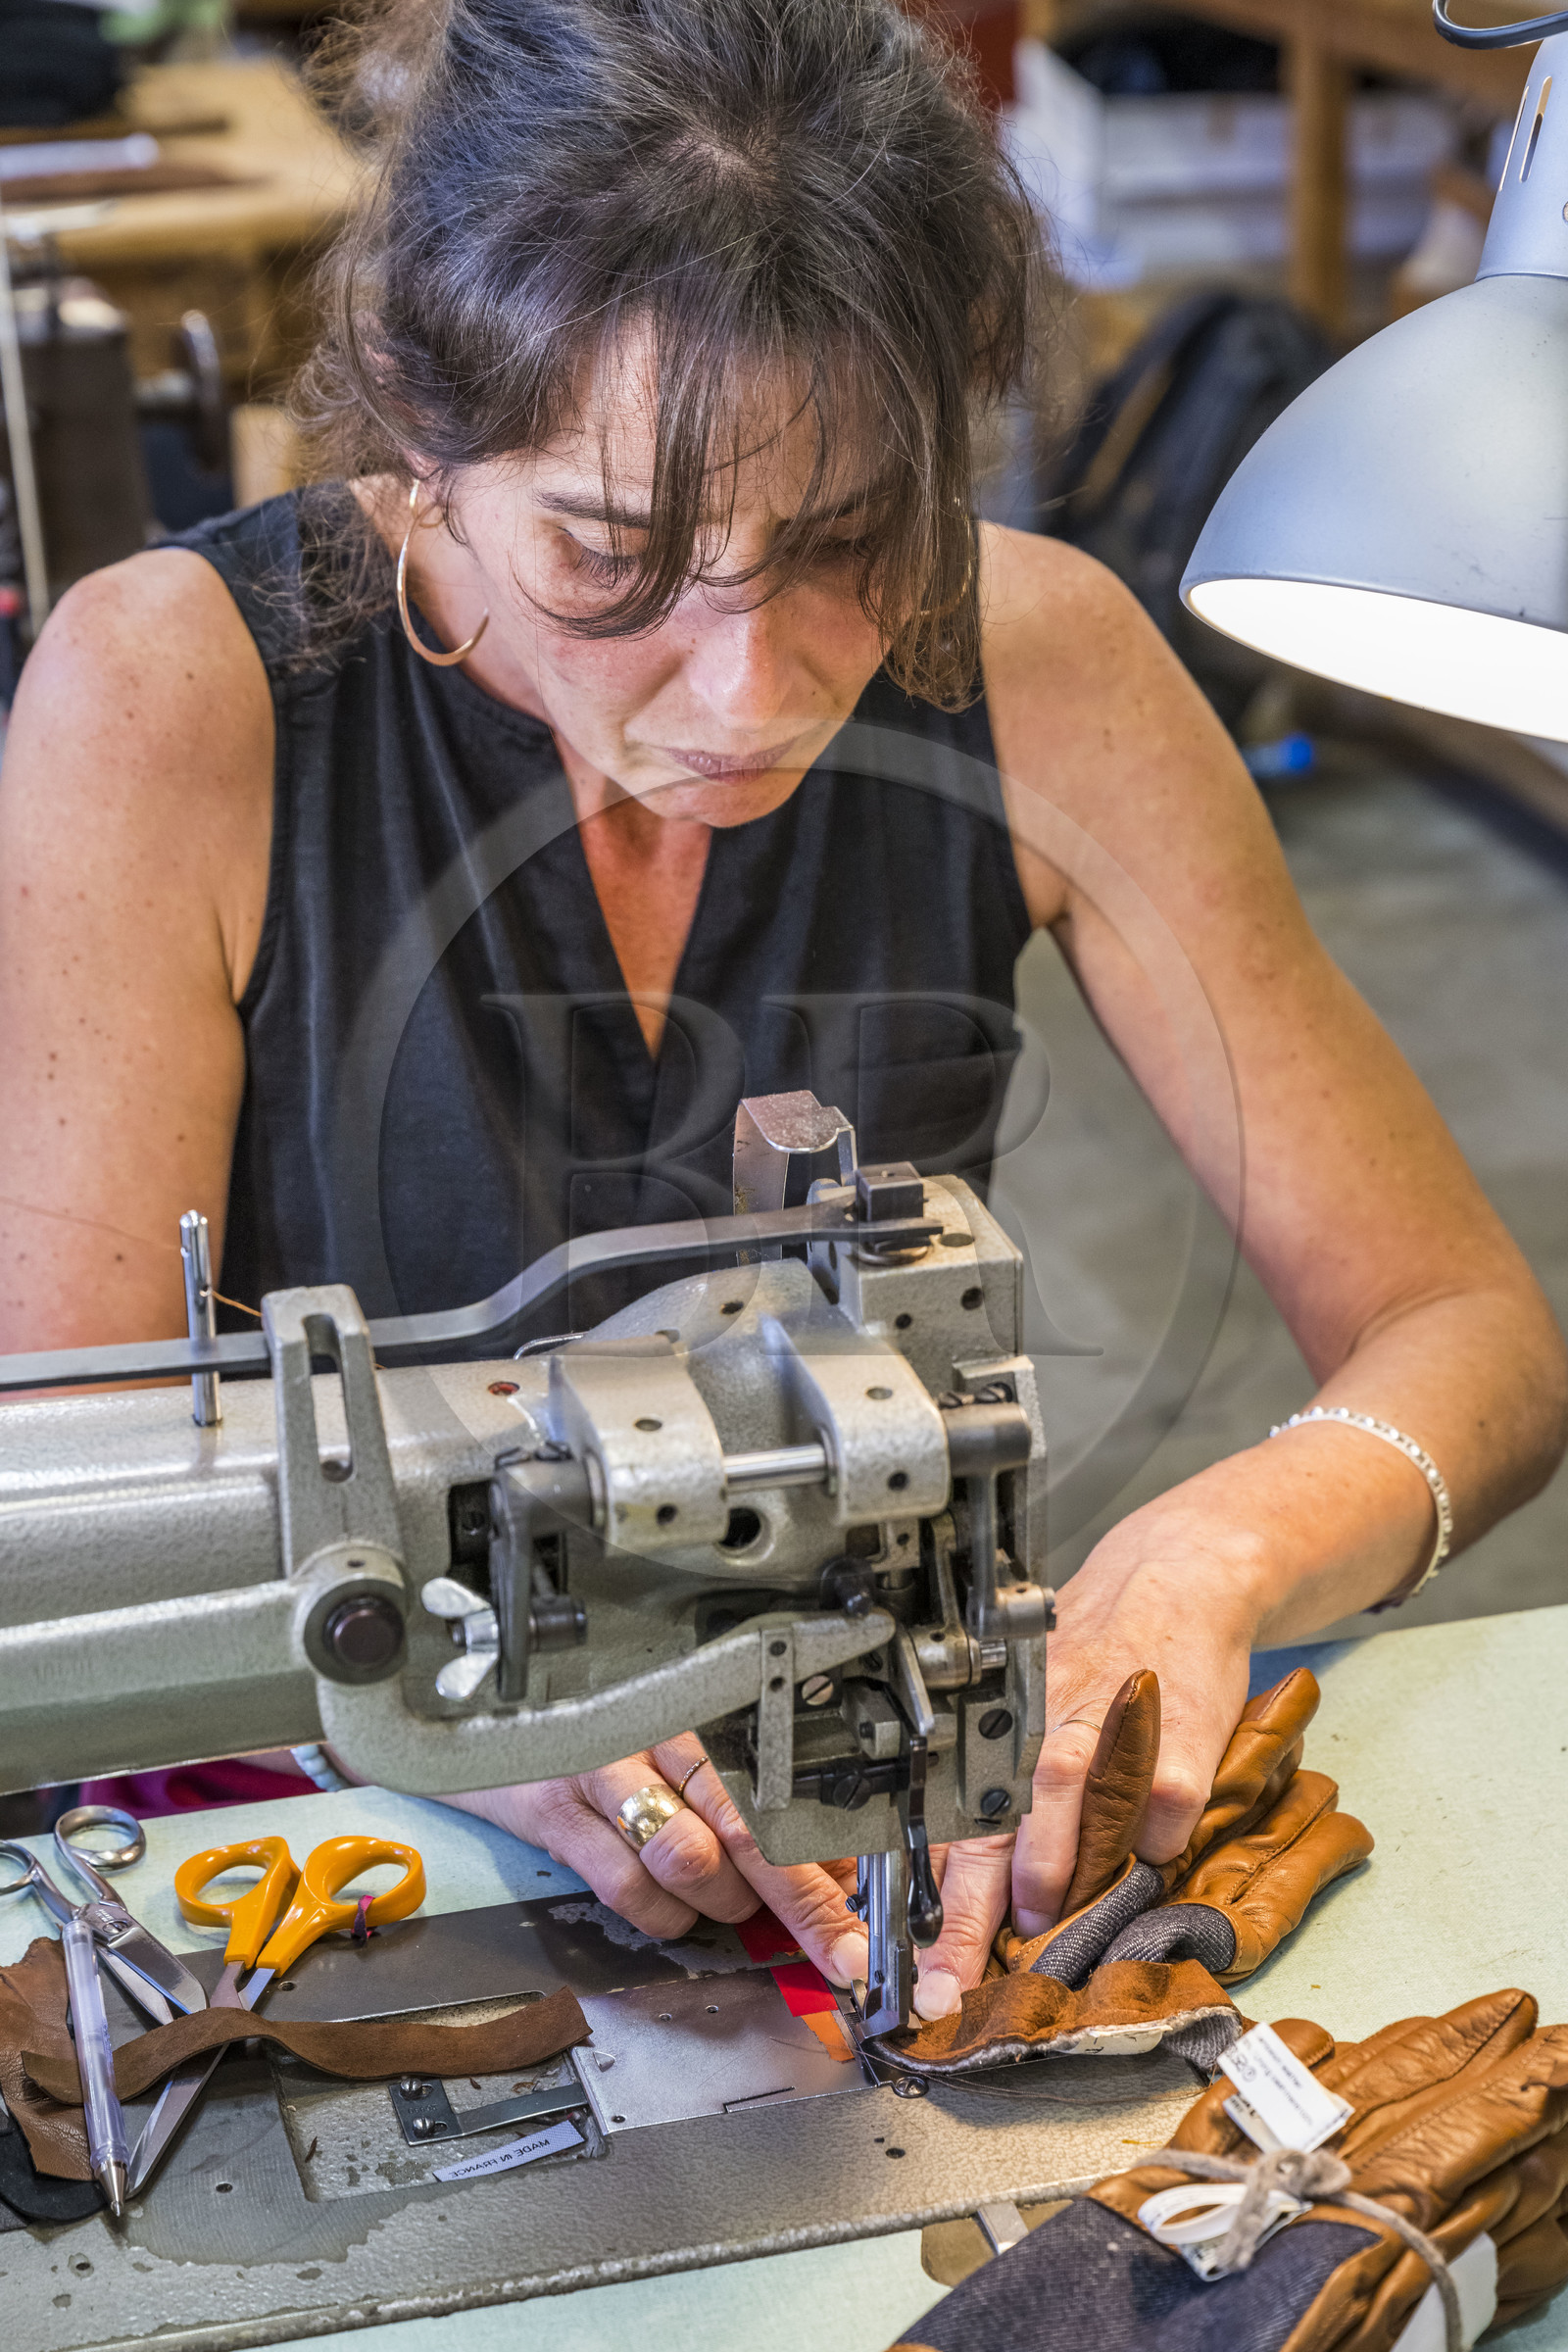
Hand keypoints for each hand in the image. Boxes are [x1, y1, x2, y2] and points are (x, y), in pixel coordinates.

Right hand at [442, 1737, 871, 1985]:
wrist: (484, 1704)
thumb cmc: (600, 1721)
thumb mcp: (679, 1743)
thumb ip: (748, 1797)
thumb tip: (830, 1864)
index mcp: (701, 1705)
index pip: (786, 1784)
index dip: (831, 1856)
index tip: (862, 1915)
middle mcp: (656, 1730)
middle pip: (752, 1823)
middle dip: (804, 1900)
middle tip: (837, 1947)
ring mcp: (604, 1769)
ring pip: (692, 1857)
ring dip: (723, 1901)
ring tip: (728, 1901)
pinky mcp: (557, 1813)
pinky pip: (627, 1887)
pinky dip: (664, 1916)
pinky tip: (672, 1908)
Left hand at [906, 1542, 1257, 2018]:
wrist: (1176, 1581)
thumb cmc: (1096, 1654)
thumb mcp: (1033, 1709)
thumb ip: (1005, 1790)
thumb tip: (965, 1888)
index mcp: (1001, 1728)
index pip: (951, 1824)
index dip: (932, 1900)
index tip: (921, 1967)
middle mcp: (1042, 1724)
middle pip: (991, 1824)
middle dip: (968, 1914)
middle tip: (954, 1981)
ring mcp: (1108, 1727)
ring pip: (1061, 1798)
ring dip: (1046, 1869)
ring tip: (1039, 1924)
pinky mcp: (1178, 1731)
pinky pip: (1162, 1805)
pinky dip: (1159, 1843)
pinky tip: (1152, 1858)